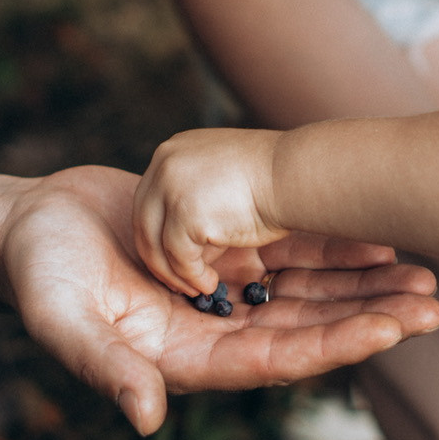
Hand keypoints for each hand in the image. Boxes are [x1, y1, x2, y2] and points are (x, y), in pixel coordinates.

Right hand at [0, 166, 438, 433]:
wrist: (26, 228)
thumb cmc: (37, 277)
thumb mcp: (63, 320)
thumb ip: (105, 368)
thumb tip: (147, 420)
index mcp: (187, 357)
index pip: (275, 359)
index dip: (333, 347)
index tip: (388, 334)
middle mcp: (216, 328)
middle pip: (308, 327)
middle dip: (369, 316)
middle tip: (431, 303)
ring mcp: (223, 291)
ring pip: (308, 291)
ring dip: (363, 285)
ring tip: (423, 274)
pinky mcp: (222, 251)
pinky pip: (287, 252)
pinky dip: (330, 248)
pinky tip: (376, 237)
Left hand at [134, 127, 289, 296]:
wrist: (295, 175)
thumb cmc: (272, 180)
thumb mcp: (222, 182)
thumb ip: (197, 205)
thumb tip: (188, 247)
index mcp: (172, 151)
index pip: (149, 200)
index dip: (157, 233)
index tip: (169, 258)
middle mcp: (164, 164)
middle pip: (143, 222)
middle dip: (158, 257)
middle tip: (175, 282)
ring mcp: (171, 187)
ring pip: (156, 244)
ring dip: (174, 273)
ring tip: (197, 287)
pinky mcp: (184, 214)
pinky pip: (178, 258)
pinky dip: (192, 277)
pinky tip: (210, 284)